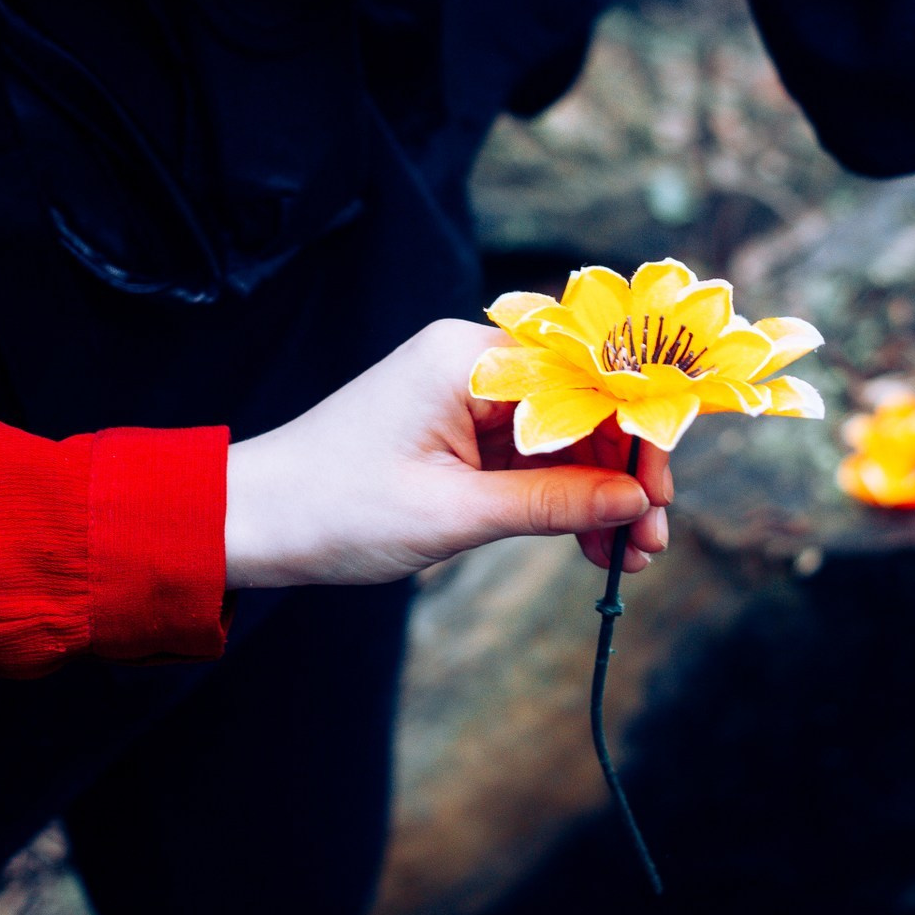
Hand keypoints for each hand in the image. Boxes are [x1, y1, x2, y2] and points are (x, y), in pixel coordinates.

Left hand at [224, 320, 674, 588]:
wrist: (251, 522)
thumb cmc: (335, 507)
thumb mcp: (456, 515)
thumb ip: (555, 503)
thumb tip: (638, 501)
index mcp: (467, 357)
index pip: (586, 380)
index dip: (636, 436)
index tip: (662, 496)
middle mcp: (470, 360)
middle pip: (582, 407)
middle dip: (623, 474)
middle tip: (650, 542)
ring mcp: (463, 395)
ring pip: (562, 437)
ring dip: (598, 493)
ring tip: (626, 556)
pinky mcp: (456, 429)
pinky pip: (530, 456)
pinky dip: (562, 497)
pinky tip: (589, 541)